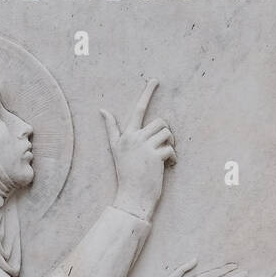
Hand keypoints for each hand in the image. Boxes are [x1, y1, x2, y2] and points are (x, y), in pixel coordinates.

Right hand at [102, 80, 174, 218]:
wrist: (132, 196)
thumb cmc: (127, 173)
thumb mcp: (116, 149)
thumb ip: (112, 129)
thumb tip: (102, 110)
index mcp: (127, 135)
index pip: (138, 109)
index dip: (147, 93)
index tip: (155, 80)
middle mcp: (135, 138)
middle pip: (160, 121)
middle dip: (166, 133)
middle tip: (165, 146)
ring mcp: (145, 147)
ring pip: (167, 133)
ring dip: (171, 144)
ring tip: (165, 156)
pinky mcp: (155, 156)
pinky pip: (171, 149)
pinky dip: (173, 158)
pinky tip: (169, 166)